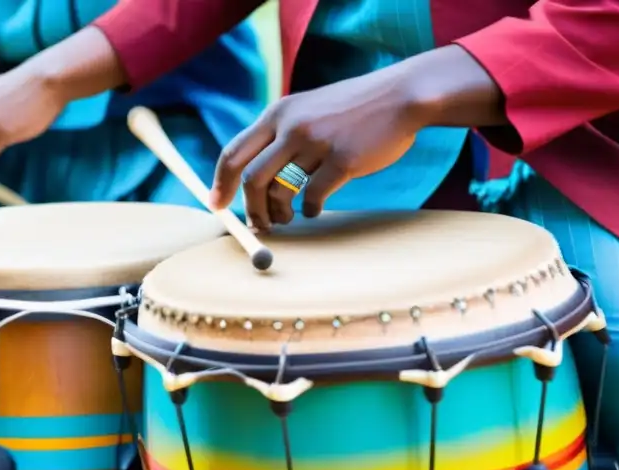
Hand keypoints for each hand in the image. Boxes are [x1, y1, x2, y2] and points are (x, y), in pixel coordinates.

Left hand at [208, 46, 505, 229]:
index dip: (221, 183)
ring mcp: (316, 143)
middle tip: (257, 225)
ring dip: (277, 214)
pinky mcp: (342, 160)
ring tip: (286, 218)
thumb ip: (280, 135)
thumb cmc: (352, 110)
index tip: (217, 204)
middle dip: (249, 208)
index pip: (234, 152)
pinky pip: (312, 198)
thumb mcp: (307, 109)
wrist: (401, 96)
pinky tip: (315, 210)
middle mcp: (291, 126)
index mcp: (278, 113)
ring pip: (278, 192)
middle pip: (250, 178)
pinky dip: (309, 211)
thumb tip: (252, 178)